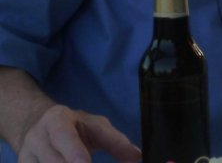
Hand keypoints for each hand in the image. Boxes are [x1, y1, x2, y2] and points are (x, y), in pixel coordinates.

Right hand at [18, 104, 140, 162]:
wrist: (36, 127)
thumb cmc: (74, 127)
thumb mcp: (95, 126)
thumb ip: (115, 140)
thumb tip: (137, 156)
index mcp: (56, 120)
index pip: (63, 135)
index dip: (73, 151)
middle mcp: (36, 139)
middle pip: (53, 161)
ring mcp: (26, 158)